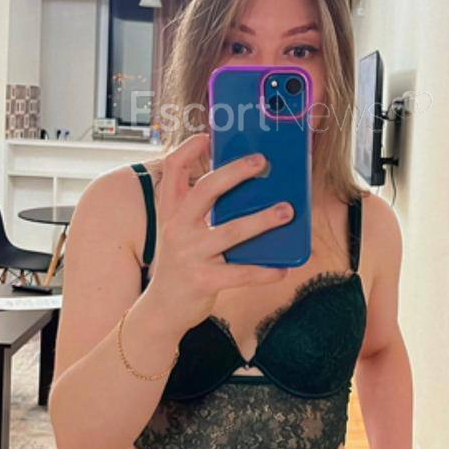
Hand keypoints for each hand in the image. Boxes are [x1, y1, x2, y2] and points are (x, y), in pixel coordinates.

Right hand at [148, 132, 294, 328]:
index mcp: (171, 212)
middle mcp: (176, 228)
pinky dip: (265, 270)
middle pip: (205, 190)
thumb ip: (204, 212)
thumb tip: (250, 192)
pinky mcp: (202, 280)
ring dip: (263, 220)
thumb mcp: (183, 232)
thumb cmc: (182, 264)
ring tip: (287, 211)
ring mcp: (188, 254)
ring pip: (231, 231)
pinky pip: (241, 274)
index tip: (208, 137)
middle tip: (262, 162)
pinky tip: (283, 268)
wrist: (160, 311)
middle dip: (235, 173)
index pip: (172, 170)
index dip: (188, 150)